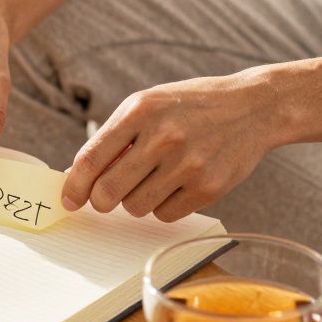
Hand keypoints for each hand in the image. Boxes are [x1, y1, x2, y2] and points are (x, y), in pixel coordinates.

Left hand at [60, 73, 279, 221]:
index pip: (90, 159)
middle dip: (101, 200)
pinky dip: (163, 206)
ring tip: (153, 179)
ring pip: (135, 208)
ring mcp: (188, 164)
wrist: (252, 107)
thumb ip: (114, 137)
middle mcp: (162, 137)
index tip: (69, 200)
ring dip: (136, 201)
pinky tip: (177, 184)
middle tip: (107, 196)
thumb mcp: (148, 105)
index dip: (73, 186)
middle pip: (108, 193)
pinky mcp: (209, 187)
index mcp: (139, 111)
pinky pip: (165, 216)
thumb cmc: (190, 106)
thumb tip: (76, 176)